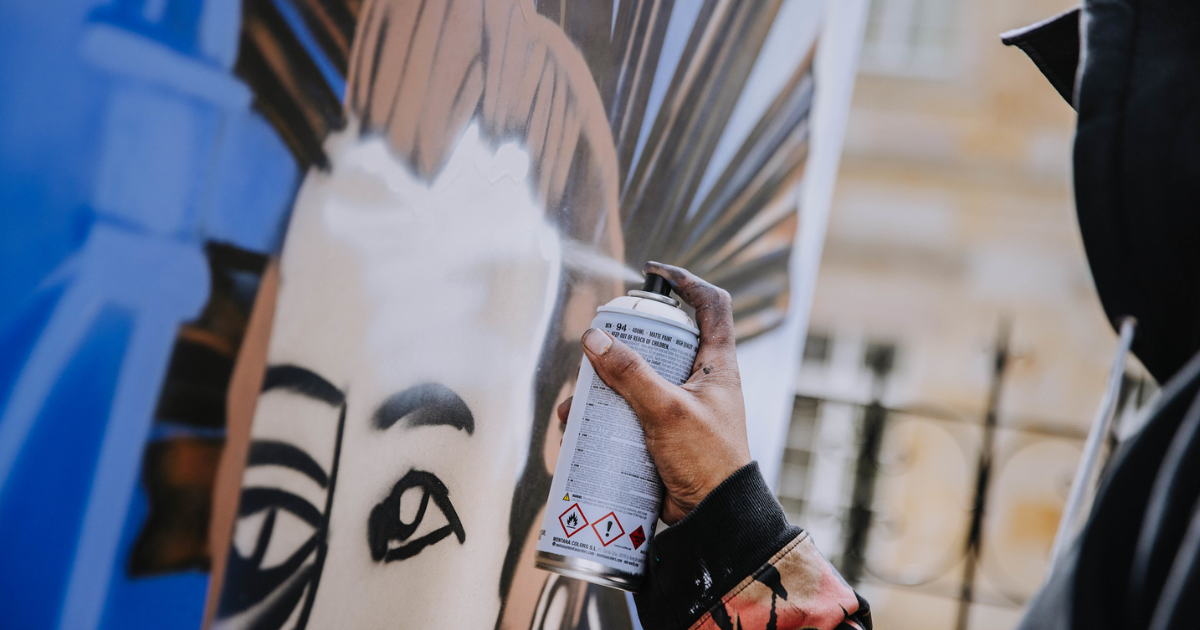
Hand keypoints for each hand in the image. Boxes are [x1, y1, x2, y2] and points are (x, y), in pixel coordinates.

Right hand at [557, 261, 751, 524]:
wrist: (712, 517)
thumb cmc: (706, 460)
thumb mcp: (665, 410)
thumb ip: (630, 372)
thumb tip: (593, 337)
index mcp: (717, 363)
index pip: (711, 305)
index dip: (686, 282)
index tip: (654, 274)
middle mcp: (701, 379)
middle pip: (659, 342)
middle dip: (621, 346)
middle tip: (596, 350)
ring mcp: (681, 406)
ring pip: (636, 380)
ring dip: (603, 388)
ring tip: (576, 405)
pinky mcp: (663, 432)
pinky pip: (628, 412)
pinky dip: (603, 417)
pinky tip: (579, 428)